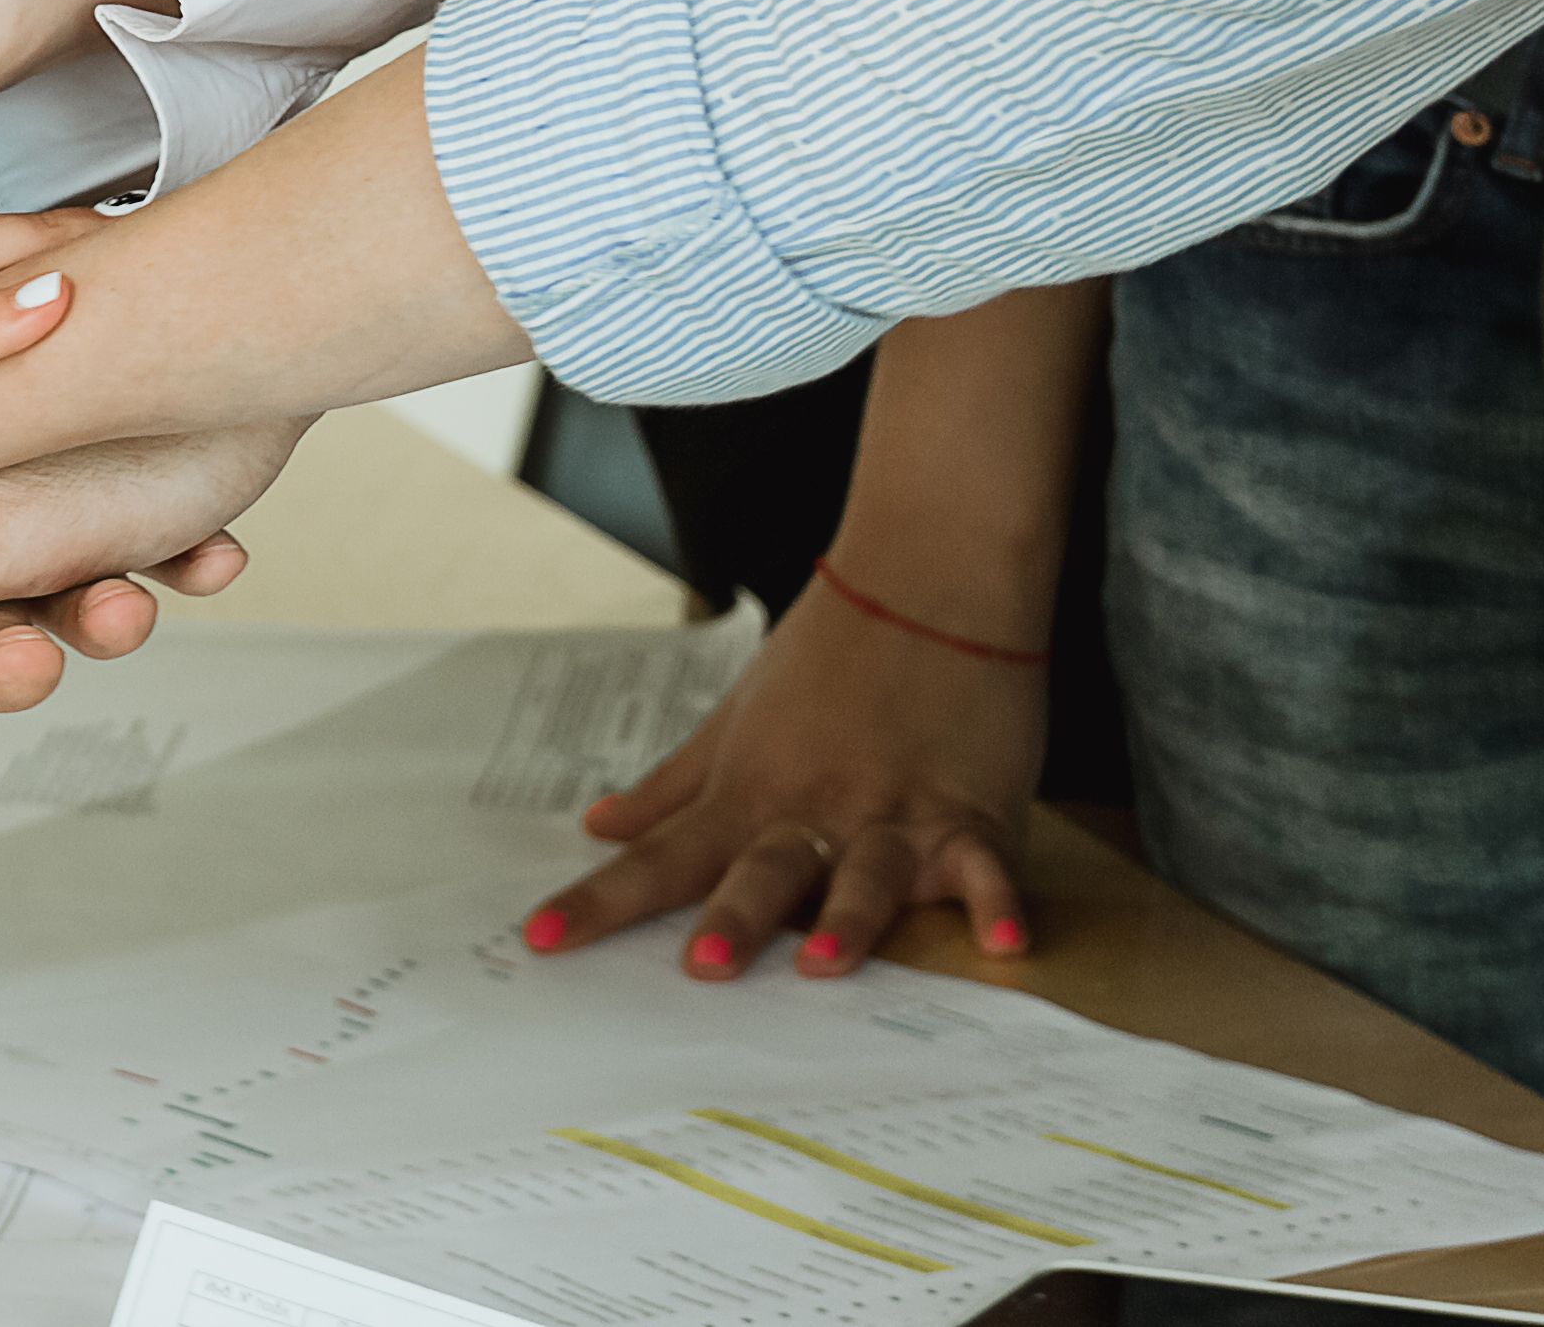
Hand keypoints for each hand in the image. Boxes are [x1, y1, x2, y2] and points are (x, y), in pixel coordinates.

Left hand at [520, 568, 1046, 978]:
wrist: (930, 573)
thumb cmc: (830, 650)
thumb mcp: (738, 716)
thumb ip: (673, 783)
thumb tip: (599, 826)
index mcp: (750, 789)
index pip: (662, 856)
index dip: (601, 901)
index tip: (540, 940)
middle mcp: (814, 808)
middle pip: (763, 871)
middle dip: (734, 920)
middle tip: (701, 970)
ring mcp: (894, 811)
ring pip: (866, 874)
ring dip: (849, 918)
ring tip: (826, 964)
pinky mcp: (973, 812)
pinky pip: (985, 867)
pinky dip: (996, 904)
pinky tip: (1002, 945)